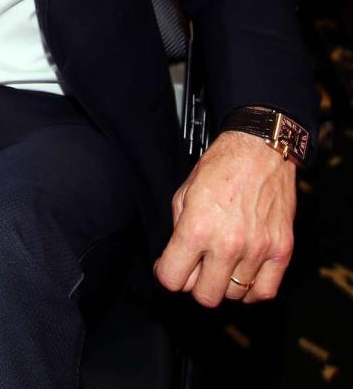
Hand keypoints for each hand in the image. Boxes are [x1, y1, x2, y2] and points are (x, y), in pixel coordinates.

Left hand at [154, 130, 296, 305]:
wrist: (259, 151)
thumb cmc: (219, 168)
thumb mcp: (183, 194)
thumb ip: (178, 231)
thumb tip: (177, 261)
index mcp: (197, 227)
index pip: (173, 278)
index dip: (167, 274)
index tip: (169, 267)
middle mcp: (228, 243)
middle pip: (205, 296)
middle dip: (194, 284)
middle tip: (195, 267)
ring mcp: (258, 249)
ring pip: (234, 295)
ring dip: (223, 282)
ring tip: (221, 261)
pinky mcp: (281, 251)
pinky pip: (264, 292)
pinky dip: (251, 290)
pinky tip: (242, 273)